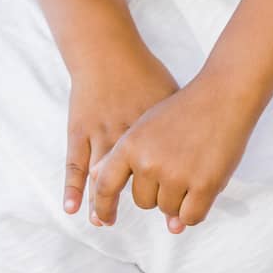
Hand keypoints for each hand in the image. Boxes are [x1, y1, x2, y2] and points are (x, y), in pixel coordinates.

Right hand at [62, 42, 177, 218]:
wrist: (108, 51)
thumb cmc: (144, 73)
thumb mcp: (171, 98)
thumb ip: (181, 125)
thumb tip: (200, 146)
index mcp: (153, 134)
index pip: (168, 176)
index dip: (175, 202)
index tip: (177, 218)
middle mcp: (127, 139)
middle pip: (138, 185)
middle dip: (146, 205)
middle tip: (150, 221)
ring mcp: (100, 135)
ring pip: (104, 181)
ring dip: (103, 205)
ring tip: (105, 221)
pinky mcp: (79, 131)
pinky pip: (75, 165)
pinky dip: (73, 188)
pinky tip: (72, 207)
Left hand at [88, 77, 257, 233]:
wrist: (220, 97)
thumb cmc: (182, 112)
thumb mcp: (144, 128)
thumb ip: (126, 159)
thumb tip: (105, 185)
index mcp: (129, 145)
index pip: (105, 184)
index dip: (103, 206)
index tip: (104, 220)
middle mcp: (148, 162)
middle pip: (143, 202)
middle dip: (157, 193)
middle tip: (174, 168)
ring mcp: (176, 175)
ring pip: (167, 210)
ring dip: (178, 199)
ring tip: (190, 168)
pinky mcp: (204, 185)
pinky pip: (190, 217)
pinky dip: (194, 211)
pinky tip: (201, 191)